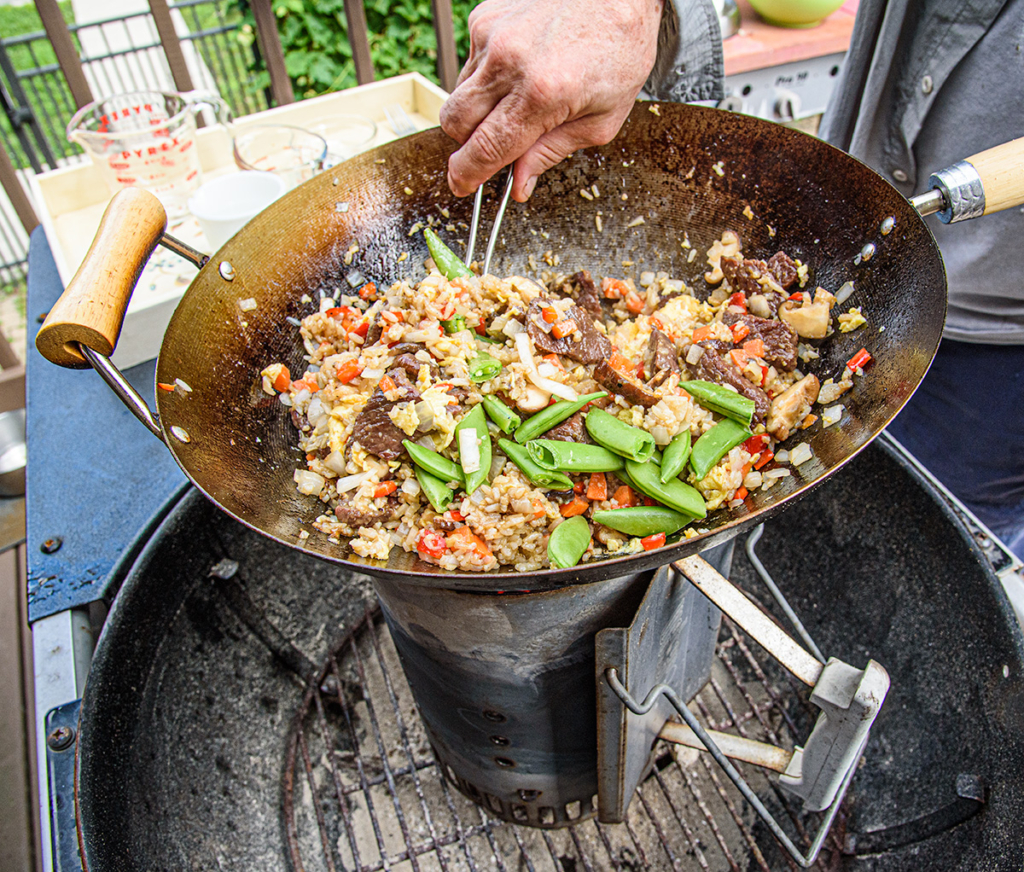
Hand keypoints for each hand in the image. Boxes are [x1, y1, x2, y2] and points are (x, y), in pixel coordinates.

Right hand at [440, 0, 663, 201]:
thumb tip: (518, 185)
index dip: (467, 175)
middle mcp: (509, 62)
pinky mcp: (485, 17)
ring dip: (476, 112)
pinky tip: (517, 72)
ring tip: (514, 104)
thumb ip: (551, 153)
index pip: (486, 148)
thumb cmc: (619, 52)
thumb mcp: (600, 120)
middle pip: (456, 123)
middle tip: (489, 152)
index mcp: (541, 94)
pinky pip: (469, 65)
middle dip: (466, 146)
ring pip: (458, 95)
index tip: (461, 186)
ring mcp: (493, 36)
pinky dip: (485, 79)